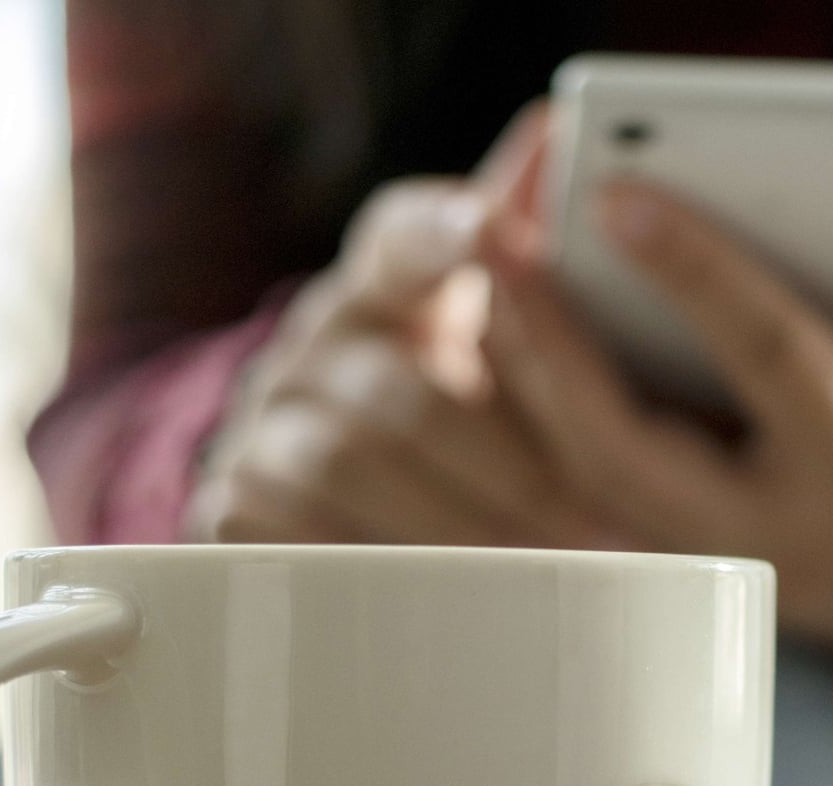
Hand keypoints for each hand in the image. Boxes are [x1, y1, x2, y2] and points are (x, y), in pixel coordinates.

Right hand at [187, 108, 608, 548]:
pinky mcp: (233, 512)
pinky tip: (459, 601)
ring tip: (548, 574)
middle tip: (599, 522)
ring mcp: (264, 426)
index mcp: (386, 277)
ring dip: (456, 528)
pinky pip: (295, 539)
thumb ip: (533, 244)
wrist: (369, 493)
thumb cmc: (477, 401)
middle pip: (396, 392)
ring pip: (346, 467)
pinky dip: (381, 571)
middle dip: (506, 467)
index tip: (489, 233)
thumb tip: (549, 137)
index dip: (441, 233)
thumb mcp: (512, 327)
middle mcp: (313, 342)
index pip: (402, 234)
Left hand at [480, 159, 832, 670]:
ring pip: (587, 486)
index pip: (773, 363)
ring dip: (524, 378)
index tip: (621, 196)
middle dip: (556, 346)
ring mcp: (718, 566)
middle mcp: (785, 536)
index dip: (697, 277)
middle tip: (498, 236)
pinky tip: (495, 336)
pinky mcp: (675, 569)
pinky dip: (532, 419)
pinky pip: (579, 500)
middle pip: (634, 453)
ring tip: (486, 266)